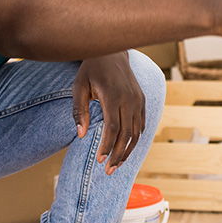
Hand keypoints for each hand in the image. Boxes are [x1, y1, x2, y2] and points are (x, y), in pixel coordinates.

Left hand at [73, 53, 145, 174]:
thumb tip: (81, 135)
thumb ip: (78, 111)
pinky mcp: (142, 100)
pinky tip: (125, 149)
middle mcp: (130, 99)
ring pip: (137, 132)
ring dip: (127, 150)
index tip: (100, 161)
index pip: (113, 128)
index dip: (107, 146)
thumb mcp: (79, 86)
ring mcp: (138, 100)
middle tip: (109, 171)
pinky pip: (141, 125)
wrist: (112, 51)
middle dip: (118, 155)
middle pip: (127, 134)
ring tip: (117, 165)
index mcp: (113, 96)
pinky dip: (135, 139)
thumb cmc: (91, 69)